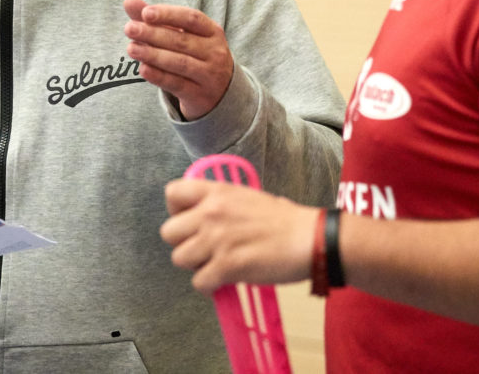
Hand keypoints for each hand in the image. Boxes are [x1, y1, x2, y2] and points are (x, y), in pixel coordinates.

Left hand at [123, 0, 234, 119]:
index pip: (192, 18)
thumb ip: (155, 19)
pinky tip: (142, 69)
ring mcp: (209, 75)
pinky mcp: (199, 95)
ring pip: (180, 63)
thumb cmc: (194, 54)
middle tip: (129, 29)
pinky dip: (159, 76)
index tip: (145, 13)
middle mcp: (215, 52)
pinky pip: (177, 84)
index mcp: (212, 31)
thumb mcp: (181, 34)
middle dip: (153, 34)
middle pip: (182, 40)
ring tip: (131, 48)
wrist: (220, 92)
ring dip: (153, 55)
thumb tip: (128, 0)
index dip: (168, 14)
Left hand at [161, 178, 315, 293]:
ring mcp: (217, 239)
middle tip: (202, 249)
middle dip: (183, 243)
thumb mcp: (248, 197)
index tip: (189, 221)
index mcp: (218, 192)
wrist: (309, 239)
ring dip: (196, 266)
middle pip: (168, 232)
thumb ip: (223, 205)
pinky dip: (209, 286)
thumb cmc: (285, 220)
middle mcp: (211, 213)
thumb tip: (208, 218)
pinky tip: (223, 281)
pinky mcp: (226, 266)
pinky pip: (199, 282)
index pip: (173, 193)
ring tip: (215, 265)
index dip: (176, 210)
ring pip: (180, 259)